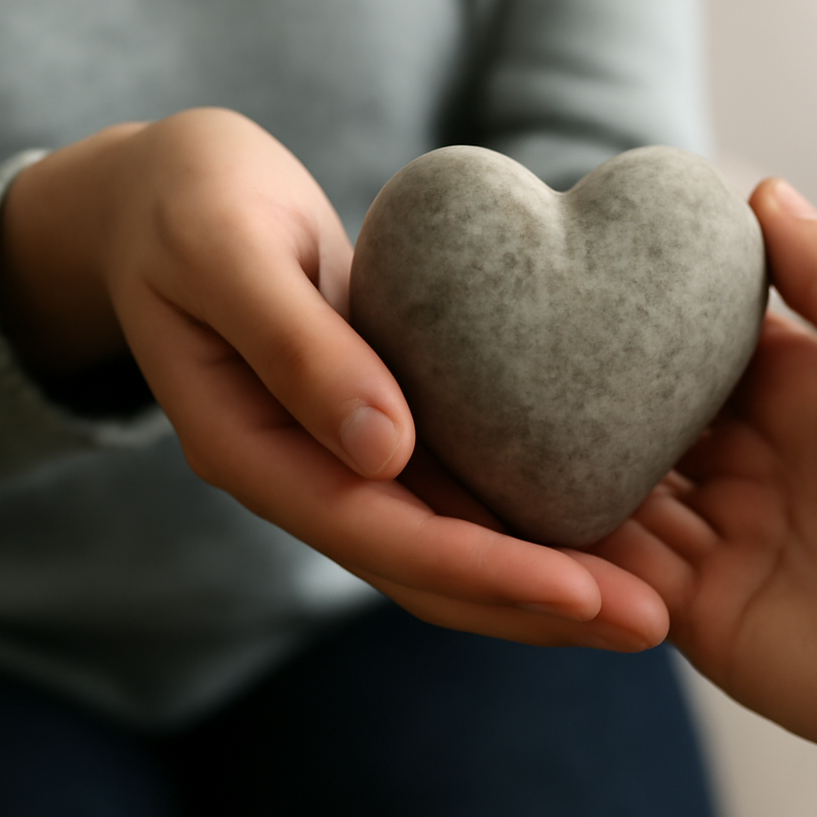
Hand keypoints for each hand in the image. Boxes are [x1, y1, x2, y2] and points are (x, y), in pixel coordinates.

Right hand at [0, 109, 665, 650]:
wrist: (164, 190)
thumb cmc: (185, 203)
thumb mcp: (226, 253)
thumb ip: (297, 348)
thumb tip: (385, 450)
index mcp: (251, 451)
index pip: (380, 537)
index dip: (485, 572)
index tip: (585, 595)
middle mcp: (302, 473)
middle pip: (428, 570)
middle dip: (537, 606)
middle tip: (651, 625)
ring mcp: (341, 456)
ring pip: (450, 543)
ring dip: (544, 578)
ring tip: (648, 598)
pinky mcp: (379, 422)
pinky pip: (458, 486)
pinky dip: (525, 512)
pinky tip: (603, 512)